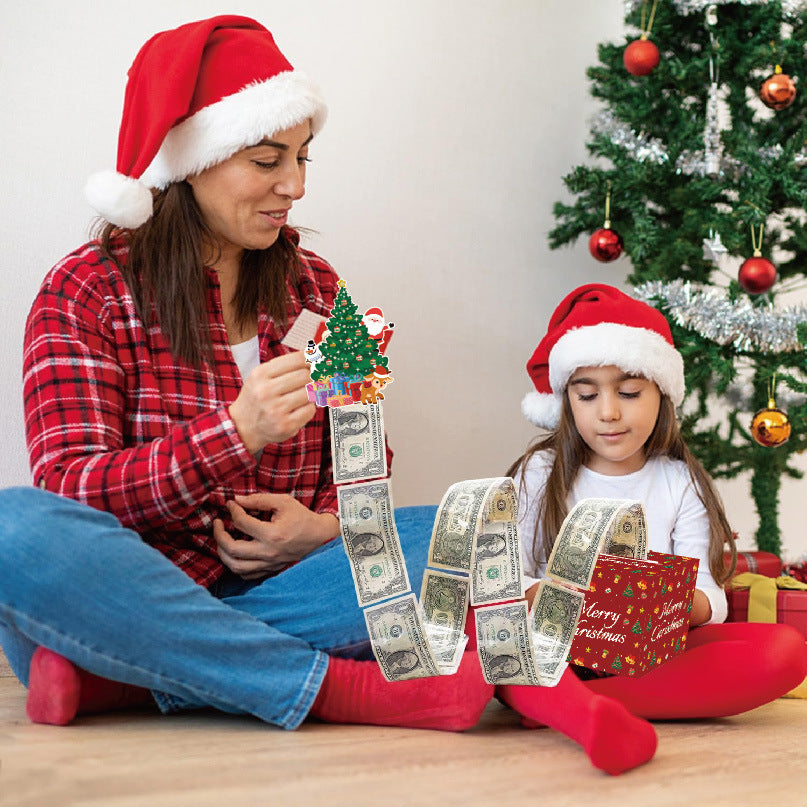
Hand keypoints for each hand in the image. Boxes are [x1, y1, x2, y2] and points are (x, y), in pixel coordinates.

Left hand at [213, 493, 339, 579]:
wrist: (320, 537)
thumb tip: (237, 500)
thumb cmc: (302, 518)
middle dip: (219, 535)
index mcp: (272, 534)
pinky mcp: (270, 570)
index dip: (233, 510)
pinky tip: (234, 554)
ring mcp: (269, 564)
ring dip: (223, 553)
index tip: (231, 504)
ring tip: (221, 540)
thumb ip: (259, 499)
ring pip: (235, 567)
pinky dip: (235, 565)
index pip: (242, 523)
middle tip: (217, 523)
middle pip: (232, 549)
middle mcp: (268, 552)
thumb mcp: (283, 502)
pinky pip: (246, 575)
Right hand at [228, 352, 315, 453]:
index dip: (311, 359)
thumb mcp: (261, 377)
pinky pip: (310, 410)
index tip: (315, 361)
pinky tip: (300, 407)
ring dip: (311, 392)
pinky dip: (309, 407)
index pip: (297, 359)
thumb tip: (314, 358)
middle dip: (312, 377)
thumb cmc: (256, 399)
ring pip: (310, 392)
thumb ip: (284, 366)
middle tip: (310, 379)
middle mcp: (266, 391)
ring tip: (302, 394)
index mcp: (260, 374)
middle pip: (305, 375)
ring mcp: (276, 409)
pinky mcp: (286, 425)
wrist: (243, 426)